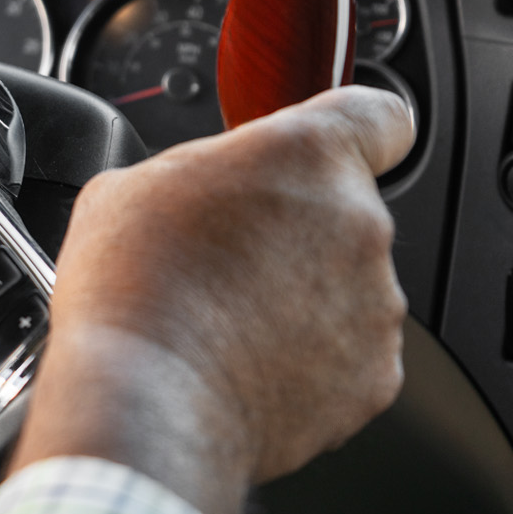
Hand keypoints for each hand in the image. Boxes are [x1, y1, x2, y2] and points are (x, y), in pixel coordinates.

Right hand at [9, 85, 414, 513]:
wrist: (143, 398)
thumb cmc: (132, 288)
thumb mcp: (132, 185)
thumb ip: (199, 173)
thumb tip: (203, 195)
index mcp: (307, 154)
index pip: (381, 115)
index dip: (355, 134)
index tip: (331, 154)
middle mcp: (360, 222)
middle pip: (345, 213)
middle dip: (294, 234)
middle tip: (224, 261)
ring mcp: (376, 304)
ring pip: (346, 288)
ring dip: (300, 299)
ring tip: (225, 323)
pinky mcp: (375, 375)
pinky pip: (348, 357)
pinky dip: (307, 363)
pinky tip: (244, 366)